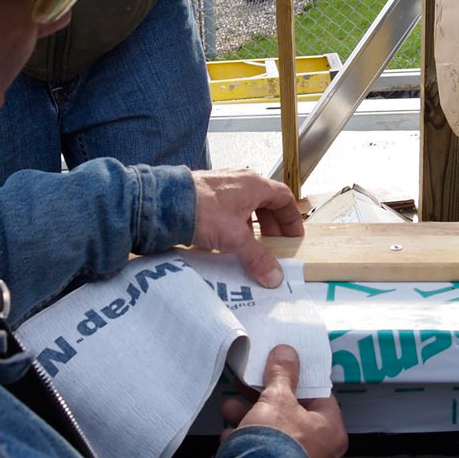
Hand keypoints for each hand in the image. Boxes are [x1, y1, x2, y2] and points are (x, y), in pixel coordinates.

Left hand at [193, 169, 303, 287]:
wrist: (164, 202)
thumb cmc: (202, 210)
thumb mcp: (235, 237)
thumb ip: (257, 257)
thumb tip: (274, 276)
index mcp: (254, 185)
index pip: (283, 198)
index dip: (291, 218)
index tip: (293, 236)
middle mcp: (240, 181)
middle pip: (265, 202)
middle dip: (272, 225)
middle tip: (274, 245)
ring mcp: (222, 186)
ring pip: (246, 206)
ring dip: (252, 226)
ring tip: (251, 246)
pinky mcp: (206, 195)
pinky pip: (228, 209)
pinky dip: (234, 224)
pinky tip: (227, 242)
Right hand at [221, 345, 346, 457]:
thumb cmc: (276, 444)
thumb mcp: (277, 399)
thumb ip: (281, 374)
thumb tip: (287, 352)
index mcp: (330, 431)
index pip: (318, 396)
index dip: (296, 380)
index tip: (278, 370)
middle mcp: (320, 452)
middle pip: (291, 416)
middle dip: (262, 400)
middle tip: (245, 386)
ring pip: (272, 436)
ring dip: (248, 420)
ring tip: (228, 409)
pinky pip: (261, 456)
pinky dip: (244, 445)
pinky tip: (227, 438)